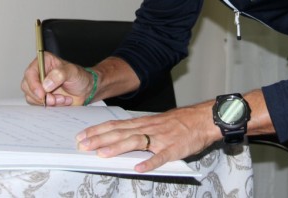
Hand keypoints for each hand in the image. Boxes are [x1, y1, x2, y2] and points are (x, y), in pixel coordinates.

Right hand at [20, 52, 93, 105]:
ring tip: (62, 99)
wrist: (86, 90)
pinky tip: (62, 101)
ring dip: (48, 101)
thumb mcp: (72, 72)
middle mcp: (38, 73)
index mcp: (44, 62)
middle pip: (27, 86)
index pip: (30, 72)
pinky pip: (38, 104)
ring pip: (32, 97)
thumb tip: (46, 84)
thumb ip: (60, 74)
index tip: (42, 93)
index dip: (33, 84)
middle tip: (54, 99)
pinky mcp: (41, 97)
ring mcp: (39, 86)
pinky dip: (51, 105)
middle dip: (41, 96)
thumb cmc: (79, 77)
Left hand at [75, 101, 221, 172]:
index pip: (116, 125)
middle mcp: (150, 128)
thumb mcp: (158, 121)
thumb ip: (141, 129)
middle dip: (100, 139)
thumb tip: (122, 136)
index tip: (83, 135)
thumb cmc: (182, 122)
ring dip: (118, 148)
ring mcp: (161, 138)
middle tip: (84, 145)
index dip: (98, 130)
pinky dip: (150, 162)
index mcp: (144, 122)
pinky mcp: (174, 148)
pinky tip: (139, 168)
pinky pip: (161, 156)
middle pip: (121, 132)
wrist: (205, 118)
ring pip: (136, 141)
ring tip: (102, 154)